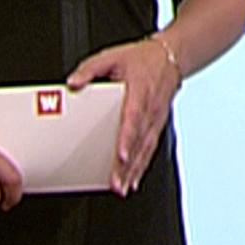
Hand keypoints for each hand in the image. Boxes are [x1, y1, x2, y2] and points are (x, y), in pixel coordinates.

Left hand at [66, 35, 181, 195]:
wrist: (171, 57)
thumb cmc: (143, 59)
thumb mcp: (112, 56)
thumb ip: (90, 69)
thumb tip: (73, 83)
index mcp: (140, 91)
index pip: (133, 118)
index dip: (127, 138)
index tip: (121, 156)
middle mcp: (150, 109)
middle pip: (139, 141)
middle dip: (128, 165)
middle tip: (116, 183)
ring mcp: (155, 119)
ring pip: (145, 149)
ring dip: (134, 171)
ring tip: (122, 188)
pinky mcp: (156, 125)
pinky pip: (149, 149)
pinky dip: (141, 167)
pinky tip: (133, 181)